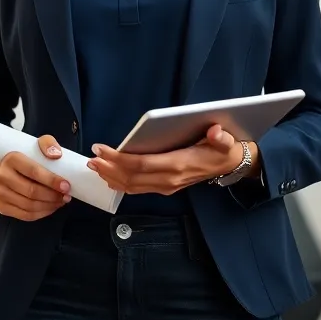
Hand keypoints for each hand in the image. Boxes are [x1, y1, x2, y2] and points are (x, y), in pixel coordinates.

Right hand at [0, 135, 71, 220]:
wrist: (6, 170)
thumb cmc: (26, 158)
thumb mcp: (36, 146)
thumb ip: (48, 144)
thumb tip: (56, 155)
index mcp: (12, 159)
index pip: (34, 172)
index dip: (52, 180)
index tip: (66, 185)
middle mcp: (2, 176)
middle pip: (32, 192)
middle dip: (53, 196)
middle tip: (66, 196)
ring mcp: (0, 193)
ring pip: (29, 206)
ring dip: (50, 206)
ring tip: (61, 201)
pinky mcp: (2, 207)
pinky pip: (26, 215)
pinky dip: (42, 213)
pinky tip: (51, 207)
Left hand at [86, 124, 254, 194]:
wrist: (229, 165)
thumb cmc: (222, 149)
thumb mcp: (226, 140)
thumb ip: (221, 137)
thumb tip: (216, 131)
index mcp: (178, 165)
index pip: (141, 164)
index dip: (118, 158)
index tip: (101, 149)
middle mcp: (169, 179)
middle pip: (132, 177)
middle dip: (108, 168)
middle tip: (92, 158)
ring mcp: (166, 186)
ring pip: (132, 186)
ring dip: (111, 177)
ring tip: (95, 165)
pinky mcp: (165, 187)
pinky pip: (137, 188)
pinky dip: (120, 183)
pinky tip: (109, 175)